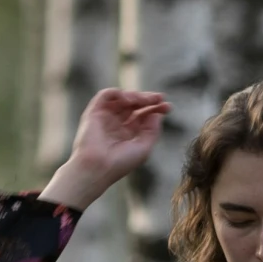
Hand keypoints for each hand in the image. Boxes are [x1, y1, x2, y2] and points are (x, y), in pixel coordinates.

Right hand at [40, 89, 170, 208]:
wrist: (97, 168)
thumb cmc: (120, 163)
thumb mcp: (143, 149)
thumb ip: (152, 131)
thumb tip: (157, 114)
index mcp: (128, 133)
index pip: (143, 115)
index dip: (156, 109)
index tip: (168, 106)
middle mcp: (117, 124)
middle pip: (135, 105)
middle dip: (148, 99)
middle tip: (159, 98)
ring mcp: (106, 117)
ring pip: (122, 98)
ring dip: (135, 96)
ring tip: (144, 100)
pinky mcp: (94, 112)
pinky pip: (106, 95)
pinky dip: (118, 93)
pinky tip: (129, 100)